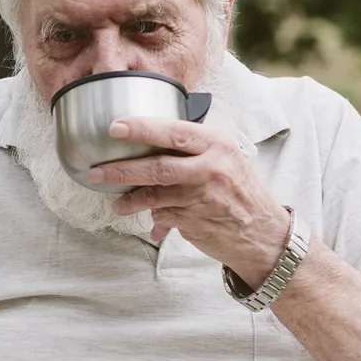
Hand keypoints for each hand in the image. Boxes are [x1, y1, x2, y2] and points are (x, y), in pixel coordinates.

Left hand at [90, 117, 290, 285]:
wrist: (264, 232)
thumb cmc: (239, 190)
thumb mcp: (225, 158)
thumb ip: (192, 148)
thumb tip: (148, 138)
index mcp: (217, 145)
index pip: (174, 132)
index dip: (142, 128)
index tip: (116, 127)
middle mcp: (212, 168)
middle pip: (157, 166)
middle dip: (122, 168)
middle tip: (96, 169)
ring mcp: (203, 197)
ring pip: (154, 195)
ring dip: (129, 199)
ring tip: (115, 202)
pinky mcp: (194, 221)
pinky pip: (162, 214)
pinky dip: (152, 215)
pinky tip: (149, 218)